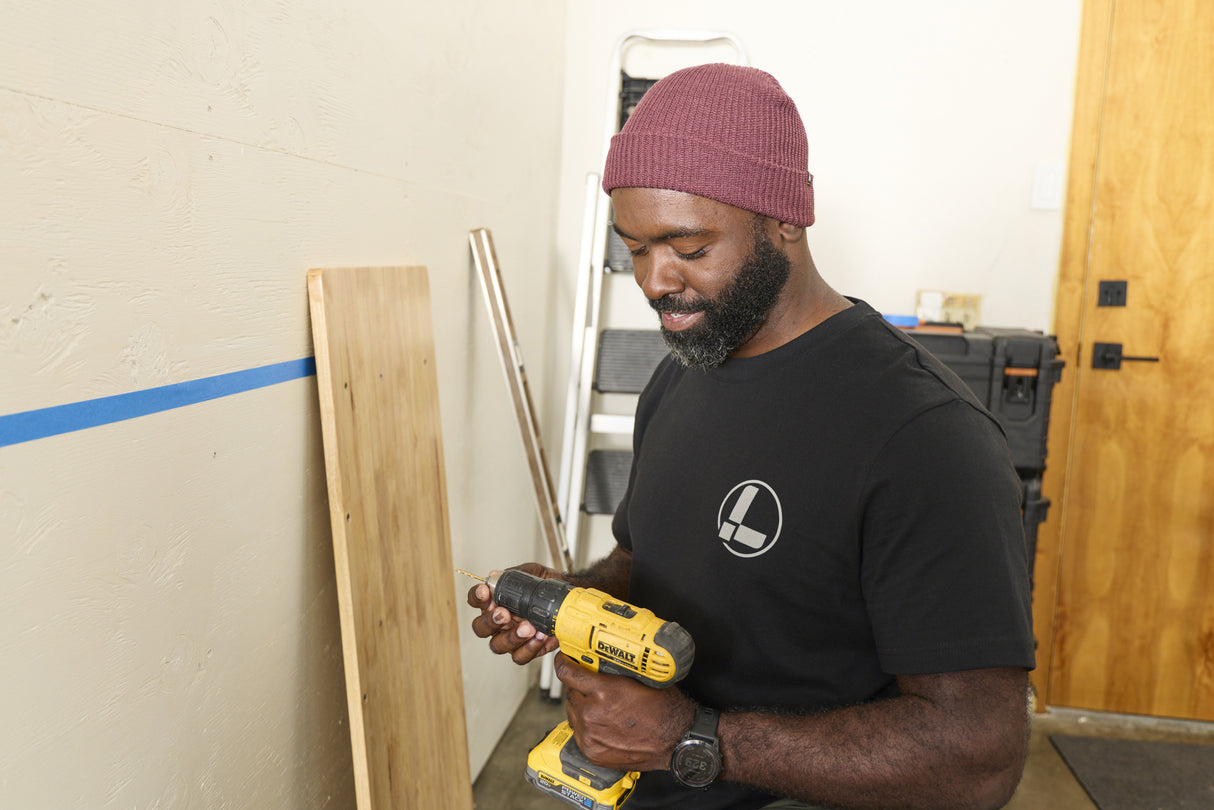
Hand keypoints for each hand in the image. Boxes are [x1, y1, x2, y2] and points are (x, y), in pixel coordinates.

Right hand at [467, 563, 561, 664]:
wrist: (566, 599)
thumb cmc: (544, 586)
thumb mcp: (531, 573)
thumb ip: (514, 576)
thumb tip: (495, 575)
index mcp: (494, 601)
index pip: (476, 600)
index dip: (476, 597)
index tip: (485, 591)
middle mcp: (498, 622)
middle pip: (480, 628)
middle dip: (491, 621)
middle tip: (505, 614)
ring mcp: (510, 637)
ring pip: (497, 645)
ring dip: (512, 637)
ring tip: (528, 627)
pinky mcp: (525, 650)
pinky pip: (519, 656)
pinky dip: (529, 647)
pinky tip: (540, 635)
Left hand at [554, 652, 695, 771]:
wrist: (676, 740)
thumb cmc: (665, 710)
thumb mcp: (640, 677)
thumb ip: (614, 669)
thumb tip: (598, 659)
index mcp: (603, 692)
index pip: (567, 672)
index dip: (564, 662)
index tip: (564, 659)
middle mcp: (592, 714)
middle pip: (570, 692)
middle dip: (578, 685)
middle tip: (590, 683)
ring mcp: (590, 736)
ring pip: (572, 713)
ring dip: (581, 706)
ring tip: (599, 705)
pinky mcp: (592, 752)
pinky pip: (579, 733)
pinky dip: (586, 726)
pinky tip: (601, 723)